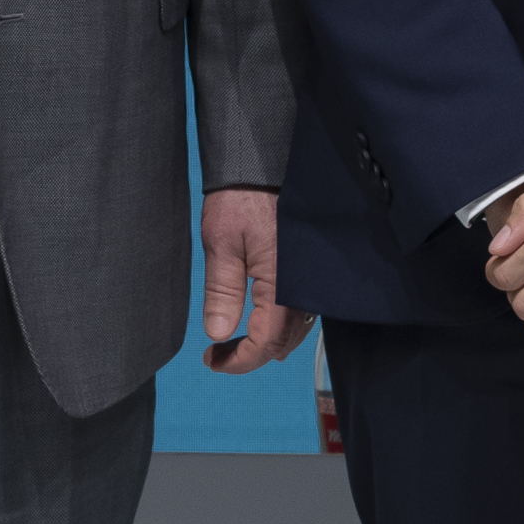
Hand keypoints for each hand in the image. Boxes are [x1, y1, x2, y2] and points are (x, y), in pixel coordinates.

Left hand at [200, 186, 309, 375]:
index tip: (211, 360)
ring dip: (268, 342)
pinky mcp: (311, 269)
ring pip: (295, 330)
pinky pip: (302, 311)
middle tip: (219, 354)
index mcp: (283, 285)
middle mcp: (305, 288)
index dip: (238, 361)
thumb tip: (219, 334)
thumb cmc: (241, 197)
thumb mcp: (221, 243)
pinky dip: (281, 324)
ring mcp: (312, 279)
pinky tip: (260, 320)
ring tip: (235, 342)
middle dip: (251, 355)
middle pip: (283, 343)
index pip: (266, 343)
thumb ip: (222, 292)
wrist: (264, 162)